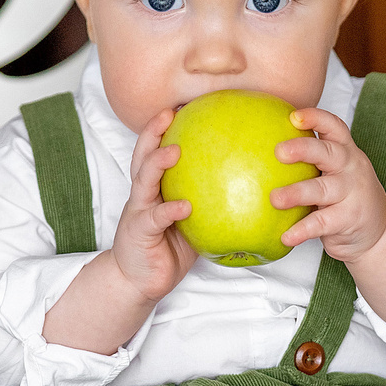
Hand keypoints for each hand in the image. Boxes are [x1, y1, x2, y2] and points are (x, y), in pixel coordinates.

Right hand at [110, 107, 197, 303]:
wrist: (139, 281)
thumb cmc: (168, 247)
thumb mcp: (191, 219)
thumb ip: (208, 198)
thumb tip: (248, 179)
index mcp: (154, 188)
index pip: (155, 151)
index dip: (164, 127)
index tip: (182, 105)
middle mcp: (142, 194)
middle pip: (143, 156)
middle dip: (153, 132)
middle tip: (170, 112)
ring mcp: (138, 212)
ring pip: (143, 181)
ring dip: (157, 163)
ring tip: (174, 150)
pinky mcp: (139, 233)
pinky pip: (155, 219)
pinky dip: (169, 210)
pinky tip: (185, 206)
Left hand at [273, 108, 385, 262]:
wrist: (379, 231)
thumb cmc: (346, 196)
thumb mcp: (335, 172)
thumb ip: (310, 160)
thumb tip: (259, 147)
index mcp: (346, 152)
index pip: (335, 127)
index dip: (316, 118)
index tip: (293, 116)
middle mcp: (352, 168)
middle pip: (329, 153)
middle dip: (304, 149)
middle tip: (279, 152)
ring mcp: (353, 194)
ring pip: (323, 189)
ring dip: (297, 193)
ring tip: (274, 199)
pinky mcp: (349, 219)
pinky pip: (323, 223)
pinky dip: (303, 230)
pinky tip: (285, 236)